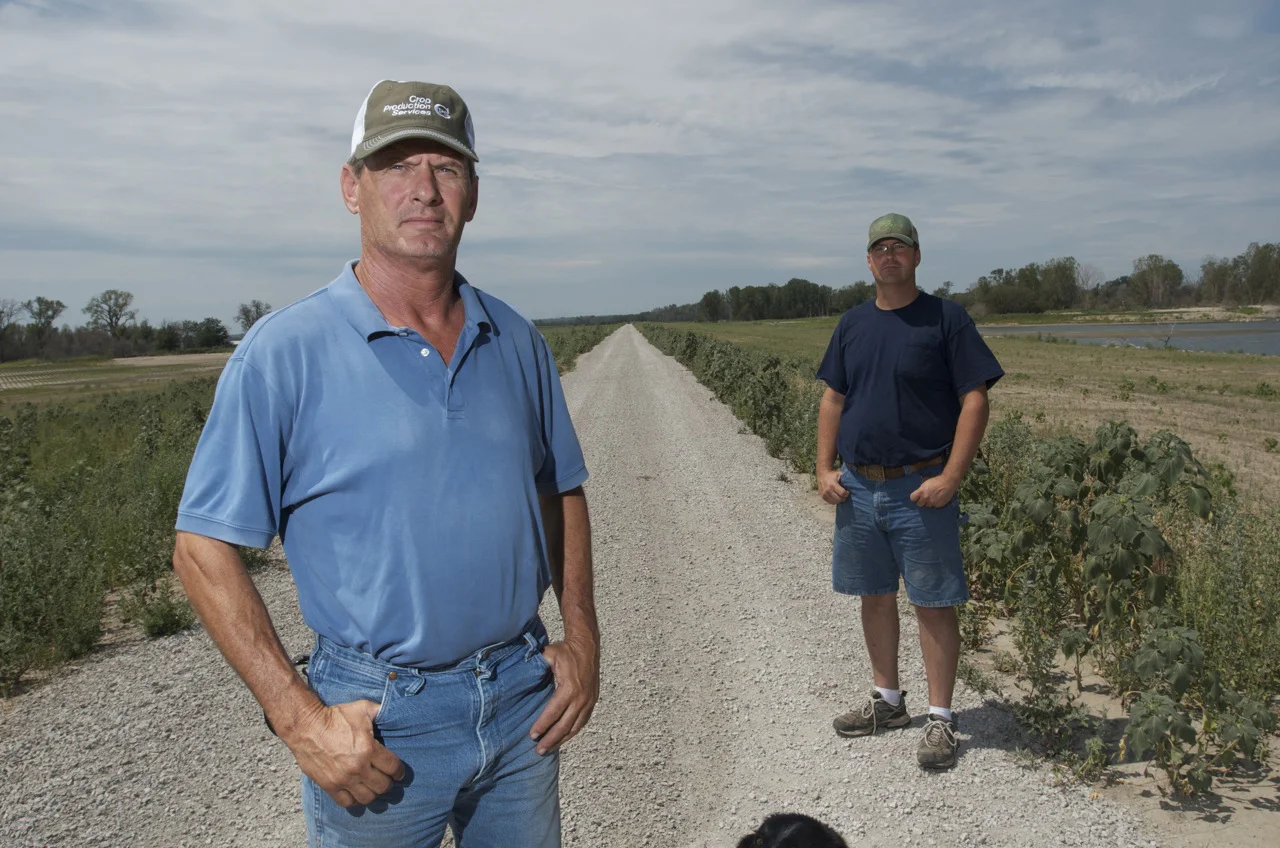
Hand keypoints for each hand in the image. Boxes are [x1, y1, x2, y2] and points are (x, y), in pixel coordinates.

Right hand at [285, 700, 404, 807]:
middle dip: (388, 782)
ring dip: (373, 793)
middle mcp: (358, 768)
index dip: (399, 771)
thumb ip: (381, 712)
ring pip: (367, 798)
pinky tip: (357, 793)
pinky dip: (355, 801)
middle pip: (383, 786)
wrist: (306, 726)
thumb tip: (393, 711)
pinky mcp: (329, 785)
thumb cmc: (336, 716)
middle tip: (386, 778)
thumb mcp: (363, 708)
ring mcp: (343, 779)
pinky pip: (347, 803)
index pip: (393, 768)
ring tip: (372, 786)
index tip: (399, 772)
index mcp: (368, 749)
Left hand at [530, 638, 598, 754]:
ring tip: (549, 749)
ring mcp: (589, 701)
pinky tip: (563, 737)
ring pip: (575, 727)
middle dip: (551, 739)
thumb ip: (536, 666)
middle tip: (539, 750)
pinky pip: (582, 721)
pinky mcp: (593, 701)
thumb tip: (519, 675)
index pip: (553, 712)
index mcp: (569, 688)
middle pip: (565, 725)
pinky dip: (572, 731)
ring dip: (562, 739)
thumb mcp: (549, 655)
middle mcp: (581, 698)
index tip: (532, 735)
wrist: (587, 645)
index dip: (543, 725)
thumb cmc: (566, 651)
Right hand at [817, 468, 848, 503]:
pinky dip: (834, 501)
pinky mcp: (822, 496)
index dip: (846, 494)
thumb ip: (845, 479)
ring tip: (841, 497)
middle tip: (845, 495)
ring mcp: (824, 494)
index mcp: (832, 484)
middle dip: (843, 498)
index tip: (848, 492)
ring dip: (839, 500)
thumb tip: (853, 484)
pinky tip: (836, 497)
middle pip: (839, 499)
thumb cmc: (833, 475)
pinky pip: (830, 502)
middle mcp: (827, 490)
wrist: (822, 474)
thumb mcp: (839, 474)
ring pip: (834, 502)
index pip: (842, 493)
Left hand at [909, 473, 958, 508]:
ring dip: (929, 503)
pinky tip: (938, 499)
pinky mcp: (939, 505)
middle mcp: (926, 498)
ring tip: (933, 498)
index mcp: (921, 491)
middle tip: (925, 498)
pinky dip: (935, 503)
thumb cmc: (937, 480)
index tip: (916, 497)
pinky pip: (934, 506)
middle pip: (919, 504)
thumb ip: (921, 489)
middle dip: (921, 501)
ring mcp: (932, 502)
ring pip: (927, 506)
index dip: (914, 497)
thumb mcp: (926, 482)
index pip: (912, 498)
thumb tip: (918, 492)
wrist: (948, 482)